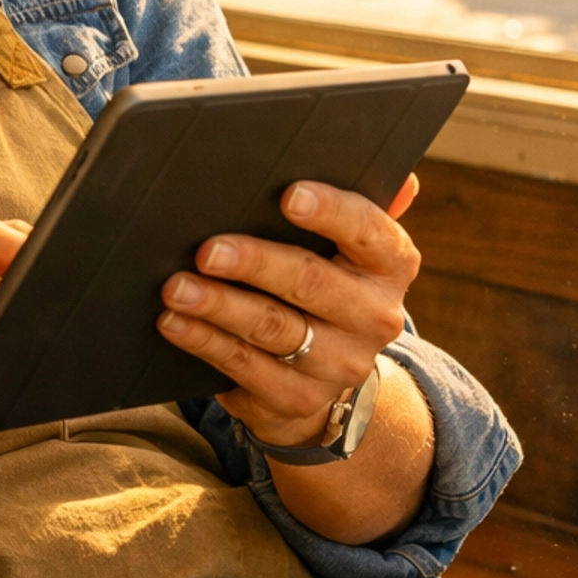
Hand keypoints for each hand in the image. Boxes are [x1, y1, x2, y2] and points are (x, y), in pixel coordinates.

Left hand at [156, 176, 420, 451]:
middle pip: (310, 282)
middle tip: (206, 249)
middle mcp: (376, 317)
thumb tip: (404, 179)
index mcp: (391, 263)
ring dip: (218, 306)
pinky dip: (204, 342)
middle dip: (254, 263)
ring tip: (176, 287)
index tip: (288, 195)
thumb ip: (361, 203)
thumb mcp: (348, 242)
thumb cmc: (326, 277)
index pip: (368, 230)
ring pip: (273, 329)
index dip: (330, 212)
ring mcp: (340, 364)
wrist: (326, 370)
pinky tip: (173, 322)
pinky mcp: (298, 399)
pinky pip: (245, 368)